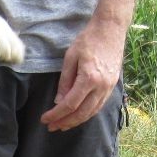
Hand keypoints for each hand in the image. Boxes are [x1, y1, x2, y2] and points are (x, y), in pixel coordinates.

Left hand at [40, 17, 125, 131]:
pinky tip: (77, 116)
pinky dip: (87, 114)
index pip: (70, 104)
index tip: (45, 119)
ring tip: (63, 125)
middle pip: (81, 113)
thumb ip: (64, 82)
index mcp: (89, 79)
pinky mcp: (112, 86)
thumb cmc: (88, 40)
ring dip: (76, 121)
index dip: (56, 114)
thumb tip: (58, 101)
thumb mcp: (70, 58)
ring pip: (92, 112)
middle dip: (65, 122)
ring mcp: (109, 87)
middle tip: (52, 127)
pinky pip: (99, 106)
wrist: (111, 29)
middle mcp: (101, 86)